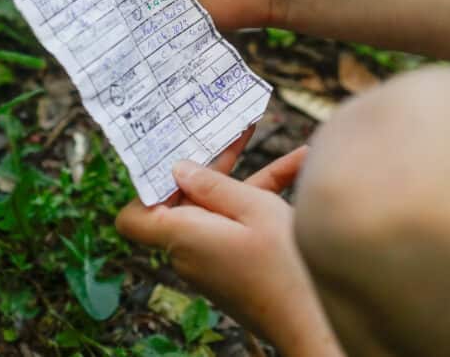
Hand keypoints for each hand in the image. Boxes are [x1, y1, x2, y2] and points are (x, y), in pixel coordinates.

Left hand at [116, 148, 343, 356]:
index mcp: (182, 235)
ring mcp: (212, 259)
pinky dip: (261, 199)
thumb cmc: (285, 265)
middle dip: (210, 163)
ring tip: (265, 134)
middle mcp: (189, 250)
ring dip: (246, 176)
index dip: (145, 187)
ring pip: (218, 207)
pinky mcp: (235, 264)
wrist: (316, 322)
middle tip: (228, 127)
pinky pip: (238, 224)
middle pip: (183, 200)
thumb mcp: (254, 210)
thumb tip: (178, 169)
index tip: (172, 158)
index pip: (132, 217)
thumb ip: (213, 186)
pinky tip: (298, 165)